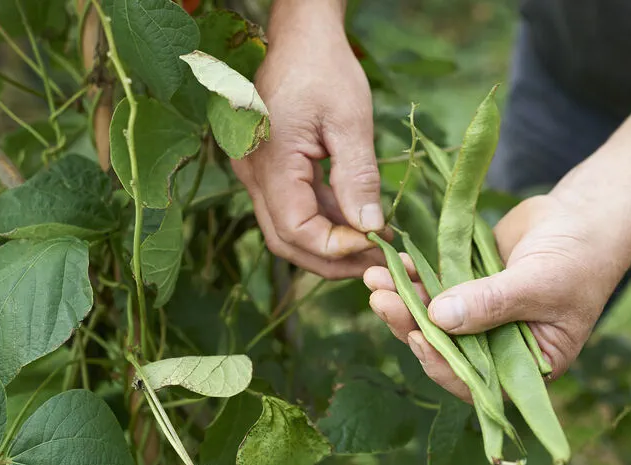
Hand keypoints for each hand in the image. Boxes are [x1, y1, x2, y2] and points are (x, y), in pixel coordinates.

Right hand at [231, 2, 385, 279]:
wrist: (300, 36)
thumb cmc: (324, 68)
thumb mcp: (350, 120)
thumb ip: (358, 178)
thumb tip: (370, 228)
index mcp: (270, 161)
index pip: (296, 229)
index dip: (335, 247)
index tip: (374, 242)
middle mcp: (252, 173)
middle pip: (286, 240)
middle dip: (332, 259)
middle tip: (377, 262)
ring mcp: (256, 173)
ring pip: (289, 228)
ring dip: (331, 243)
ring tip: (376, 244)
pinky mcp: (268, 169)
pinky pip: (293, 208)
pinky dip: (325, 221)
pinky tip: (359, 222)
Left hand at [364, 193, 630, 401]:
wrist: (584, 215)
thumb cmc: (580, 258)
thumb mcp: (539, 283)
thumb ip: (491, 303)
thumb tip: (439, 319)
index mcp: (525, 367)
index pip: (476, 382)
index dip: (442, 364)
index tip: (416, 337)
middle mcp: (498, 348)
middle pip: (445, 349)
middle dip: (409, 325)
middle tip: (381, 300)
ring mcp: (480, 317)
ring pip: (433, 318)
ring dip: (403, 299)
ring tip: (375, 278)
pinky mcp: (467, 287)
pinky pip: (435, 289)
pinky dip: (414, 278)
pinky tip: (395, 264)